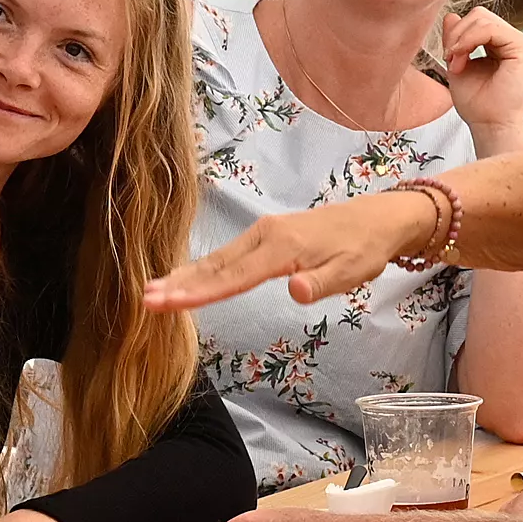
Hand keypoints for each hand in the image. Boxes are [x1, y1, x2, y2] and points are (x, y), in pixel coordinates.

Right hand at [145, 187, 436, 311]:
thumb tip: (295, 292)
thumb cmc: (364, 248)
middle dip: (179, 284)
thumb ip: (322, 283)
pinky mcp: (265, 237)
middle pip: (216, 266)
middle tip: (146, 300)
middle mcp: (265, 236)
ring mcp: (263, 234)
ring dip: (185, 277)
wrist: (376, 219)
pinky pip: (227, 257)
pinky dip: (202, 269)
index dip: (198, 293)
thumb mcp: (352, 270)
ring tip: (153, 292)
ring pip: (217, 260)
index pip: (233, 277)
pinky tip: (186, 278)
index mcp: (281, 247)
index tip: (167, 303)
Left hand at [439, 5, 522, 141]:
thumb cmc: (477, 102)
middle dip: (457, 33)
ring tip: (456, 63)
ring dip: (461, 39)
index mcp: (500, 43)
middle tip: (450, 59)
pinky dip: (470, 39)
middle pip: (479, 15)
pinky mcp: (522, 47)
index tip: (446, 57)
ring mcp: (520, 42)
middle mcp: (512, 40)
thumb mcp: (457, 64)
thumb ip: (455, 40)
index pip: (476, 19)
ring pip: (482, 19)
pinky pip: (491, 28)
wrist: (489, 124)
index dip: (457, 32)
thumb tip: (450, 15)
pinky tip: (462, 58)